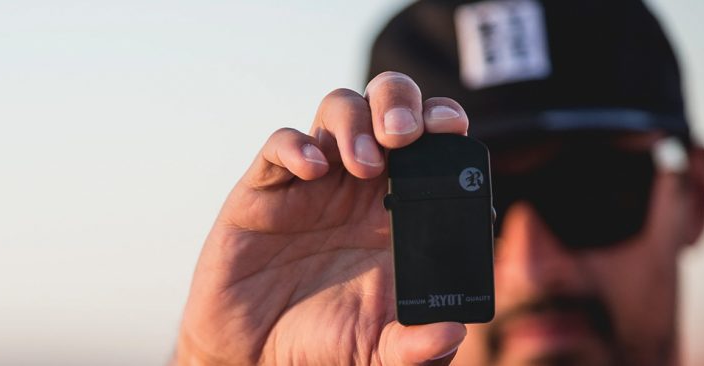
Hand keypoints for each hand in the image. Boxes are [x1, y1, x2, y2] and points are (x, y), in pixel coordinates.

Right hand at [175, 72, 471, 365]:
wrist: (252, 356)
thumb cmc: (321, 344)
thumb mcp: (378, 353)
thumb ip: (416, 347)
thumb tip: (452, 333)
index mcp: (398, 210)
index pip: (429, 144)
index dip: (441, 123)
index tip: (451, 130)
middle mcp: (358, 186)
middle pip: (386, 107)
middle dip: (401, 102)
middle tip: (404, 134)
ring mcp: (311, 183)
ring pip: (337, 110)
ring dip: (355, 121)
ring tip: (363, 162)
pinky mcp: (264, 190)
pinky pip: (280, 144)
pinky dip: (297, 146)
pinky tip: (312, 170)